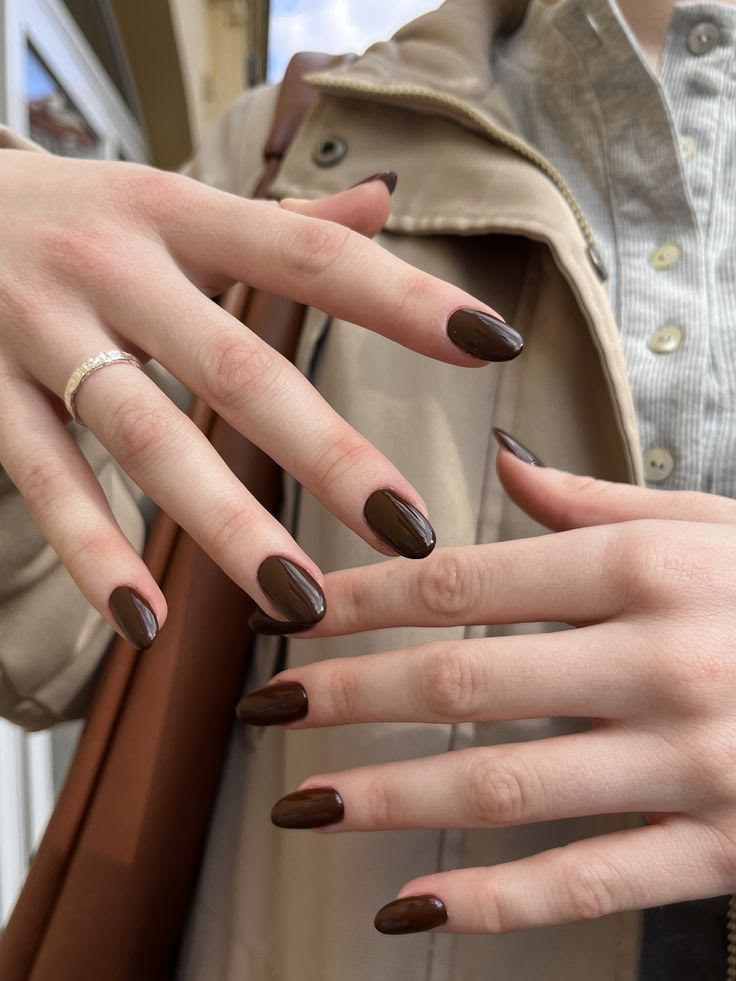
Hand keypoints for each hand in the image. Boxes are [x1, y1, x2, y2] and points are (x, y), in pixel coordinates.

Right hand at [0, 151, 519, 645]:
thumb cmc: (77, 212)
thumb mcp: (170, 196)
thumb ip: (278, 217)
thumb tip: (382, 202)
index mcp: (177, 213)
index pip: (308, 253)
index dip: (402, 297)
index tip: (491, 345)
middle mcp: (115, 269)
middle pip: (237, 368)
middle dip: (329, 454)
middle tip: (412, 530)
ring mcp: (43, 333)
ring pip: (146, 440)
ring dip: (225, 526)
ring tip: (299, 600)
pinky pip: (46, 482)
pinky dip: (94, 554)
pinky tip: (147, 620)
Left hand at [237, 435, 735, 933]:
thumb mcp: (710, 522)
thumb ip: (597, 498)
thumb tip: (502, 458)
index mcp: (646, 566)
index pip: (465, 580)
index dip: (364, 599)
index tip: (292, 615)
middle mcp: (660, 658)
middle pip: (465, 680)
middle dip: (349, 696)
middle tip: (262, 705)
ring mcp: (691, 762)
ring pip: (506, 786)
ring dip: (388, 797)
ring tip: (302, 803)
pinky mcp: (723, 847)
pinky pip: (588, 884)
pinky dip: (492, 903)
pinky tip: (407, 907)